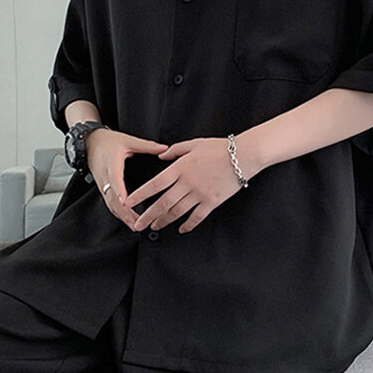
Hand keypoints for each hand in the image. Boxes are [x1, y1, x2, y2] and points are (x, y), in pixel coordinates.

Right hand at [86, 129, 168, 229]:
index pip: (114, 181)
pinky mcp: (103, 189)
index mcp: (111, 164)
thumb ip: (146, 146)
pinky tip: (127, 220)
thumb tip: (164, 148)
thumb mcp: (127, 140)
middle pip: (113, 199)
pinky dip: (118, 213)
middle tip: (137, 223)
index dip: (120, 193)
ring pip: (111, 204)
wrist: (89, 142)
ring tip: (135, 226)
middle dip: (124, 213)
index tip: (127, 203)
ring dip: (122, 216)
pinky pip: (110, 203)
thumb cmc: (106, 141)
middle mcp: (105, 178)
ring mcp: (103, 185)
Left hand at [123, 137, 249, 233]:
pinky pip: (196, 217)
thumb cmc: (219, 148)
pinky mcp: (212, 202)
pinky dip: (188, 224)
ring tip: (154, 227)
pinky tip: (181, 229)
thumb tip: (160, 156)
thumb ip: (174, 151)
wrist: (243, 156)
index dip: (140, 195)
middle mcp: (187, 183)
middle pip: (163, 203)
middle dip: (148, 216)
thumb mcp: (193, 144)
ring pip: (177, 212)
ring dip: (164, 221)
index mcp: (180, 168)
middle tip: (137, 224)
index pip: (155, 185)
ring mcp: (199, 195)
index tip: (129, 202)